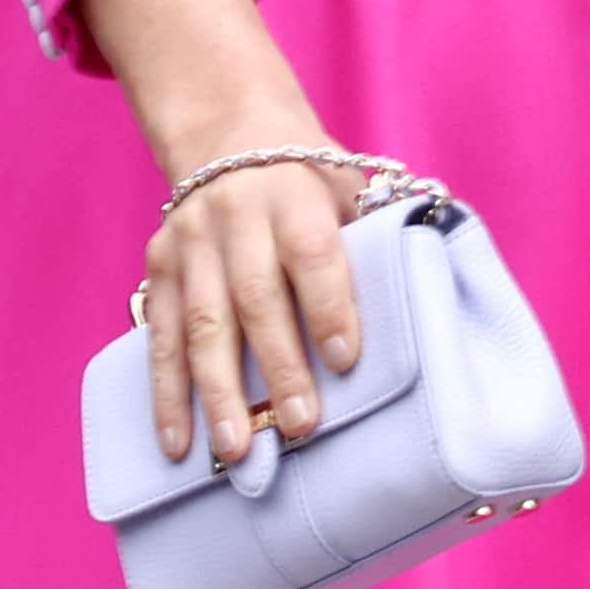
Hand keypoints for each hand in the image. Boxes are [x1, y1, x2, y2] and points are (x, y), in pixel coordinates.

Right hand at [77, 0, 369, 467]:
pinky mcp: (159, 270)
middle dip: (278, 367)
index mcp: (294, 197)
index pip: (314, 255)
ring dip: (217, 393)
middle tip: (298, 426)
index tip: (347, 361)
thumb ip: (377, 239)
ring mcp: (190, 245)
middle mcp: (236, 217)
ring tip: (234, 451)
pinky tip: (178, 443)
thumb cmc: (315, 183)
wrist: (231, 137)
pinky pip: (161, 339)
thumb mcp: (351, 190)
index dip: (330, 307)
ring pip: (202, 325)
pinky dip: (166, 394)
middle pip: (255, 298)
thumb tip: (431, 304)